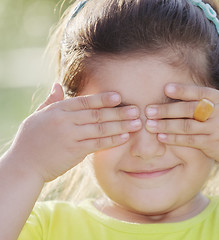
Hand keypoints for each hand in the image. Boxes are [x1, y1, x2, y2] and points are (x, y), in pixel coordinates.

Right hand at [7, 83, 140, 181]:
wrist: (24, 165)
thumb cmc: (31, 140)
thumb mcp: (38, 116)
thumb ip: (51, 101)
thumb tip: (57, 85)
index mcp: (58, 109)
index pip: (85, 102)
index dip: (103, 99)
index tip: (119, 97)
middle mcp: (65, 120)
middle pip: (97, 114)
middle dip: (119, 112)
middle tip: (137, 110)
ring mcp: (70, 136)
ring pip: (101, 128)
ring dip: (121, 126)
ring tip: (137, 123)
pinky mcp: (75, 151)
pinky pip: (98, 144)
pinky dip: (113, 140)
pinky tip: (126, 137)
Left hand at [145, 65, 218, 170]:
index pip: (202, 93)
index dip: (183, 90)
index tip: (166, 88)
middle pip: (189, 109)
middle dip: (167, 109)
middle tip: (148, 109)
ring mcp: (216, 130)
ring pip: (186, 125)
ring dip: (166, 125)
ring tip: (149, 124)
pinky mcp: (213, 146)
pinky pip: (190, 141)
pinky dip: (175, 139)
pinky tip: (162, 138)